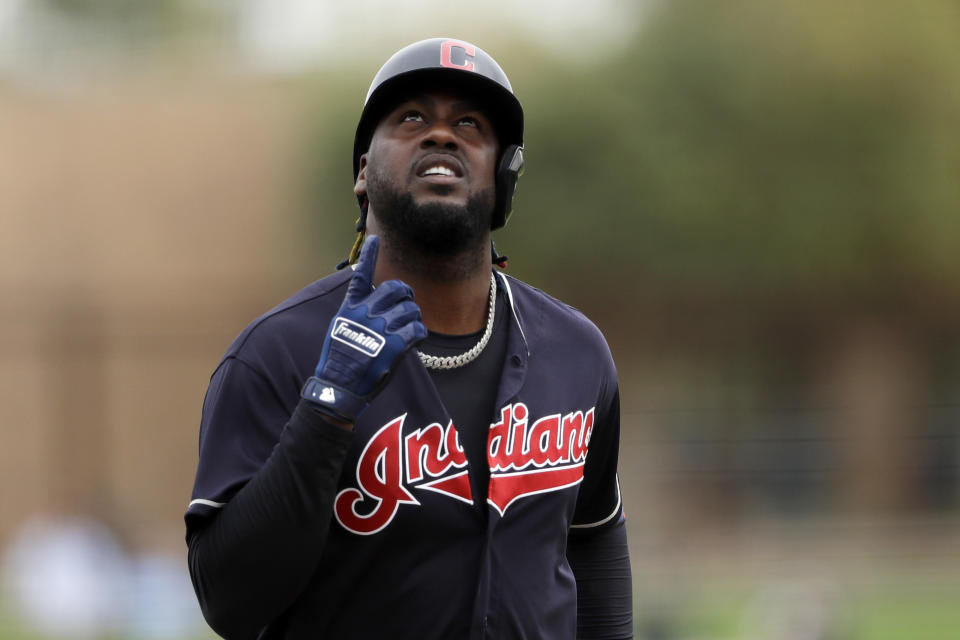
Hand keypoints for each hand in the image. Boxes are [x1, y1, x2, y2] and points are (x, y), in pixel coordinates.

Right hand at [302, 235, 426, 421]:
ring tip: (408, 329)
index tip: (376, 239)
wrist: (339, 387)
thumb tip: (372, 302)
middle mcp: (365, 313)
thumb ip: (357, 314)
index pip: (361, 275)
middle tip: (408, 305)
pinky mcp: (395, 344)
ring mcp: (380, 327)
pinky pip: (418, 328)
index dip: (370, 256)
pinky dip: (419, 334)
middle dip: (406, 295)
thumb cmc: (341, 362)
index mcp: (351, 308)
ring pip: (411, 308)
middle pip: (396, 288)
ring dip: (413, 318)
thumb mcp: (340, 330)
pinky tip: (414, 341)